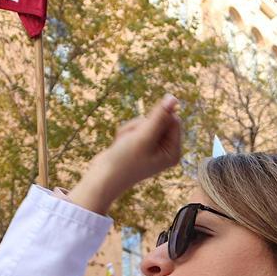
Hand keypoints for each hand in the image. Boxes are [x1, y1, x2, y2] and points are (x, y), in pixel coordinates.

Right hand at [68, 94, 183, 214]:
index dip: (157, 119)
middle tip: (131, 141)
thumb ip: (159, 116)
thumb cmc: (124, 161)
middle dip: (141, 125)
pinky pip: (135, 128)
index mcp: (173, 151)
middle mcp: (165, 150)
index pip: (174, 120)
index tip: (143, 131)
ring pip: (144, 122)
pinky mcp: (139, 145)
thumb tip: (173, 97)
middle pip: (159, 119)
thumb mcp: (143, 136)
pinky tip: (120, 145)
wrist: (102, 178)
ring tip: (124, 144)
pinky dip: (125, 133)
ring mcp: (152, 147)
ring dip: (131, 129)